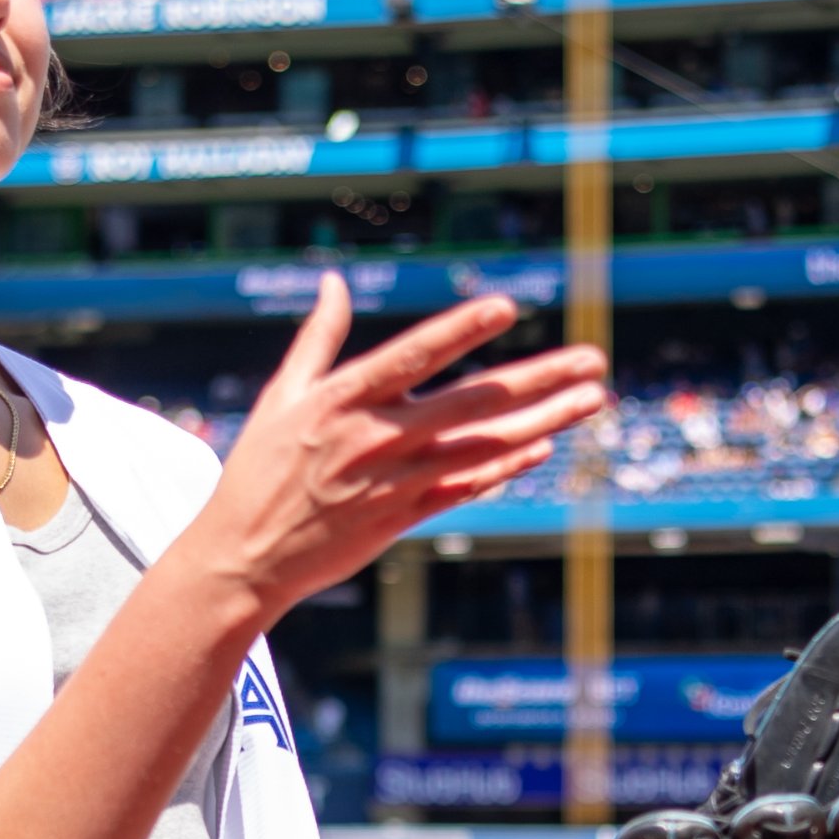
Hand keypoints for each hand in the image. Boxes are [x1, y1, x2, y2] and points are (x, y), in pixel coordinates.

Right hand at [176, 276, 604, 633]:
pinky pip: (467, 487)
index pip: (414, 355)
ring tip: (593, 398)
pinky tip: (544, 447)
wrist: (245, 557)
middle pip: (475, 403)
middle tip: (593, 358)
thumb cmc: (259, 470)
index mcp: (345, 400)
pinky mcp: (405, 517)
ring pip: (485, 446)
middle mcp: (379, 439)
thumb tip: (335, 281)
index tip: (506, 307)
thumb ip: (318, 338)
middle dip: (541, 379)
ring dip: (546, 421)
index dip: (461, 330)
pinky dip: (507, 467)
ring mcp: (398, 482)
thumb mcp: (282, 397)